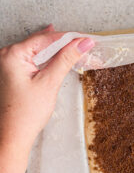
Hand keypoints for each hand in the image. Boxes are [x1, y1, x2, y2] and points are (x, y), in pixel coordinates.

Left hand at [0, 25, 94, 159]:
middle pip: (42, 42)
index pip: (46, 39)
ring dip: (59, 50)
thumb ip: (66, 59)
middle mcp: (7, 55)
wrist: (14, 134)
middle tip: (86, 43)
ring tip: (78, 48)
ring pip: (40, 49)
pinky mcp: (14, 71)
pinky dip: (50, 57)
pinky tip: (60, 54)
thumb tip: (82, 43)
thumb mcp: (50, 82)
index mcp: (13, 54)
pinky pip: (35, 58)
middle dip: (65, 43)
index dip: (69, 38)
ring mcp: (9, 63)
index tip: (87, 39)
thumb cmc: (26, 113)